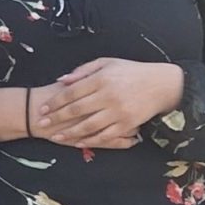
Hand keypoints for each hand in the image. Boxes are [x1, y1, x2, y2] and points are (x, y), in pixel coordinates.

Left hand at [38, 60, 183, 147]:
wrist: (162, 84)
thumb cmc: (132, 71)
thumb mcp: (108, 63)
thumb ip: (84, 70)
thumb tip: (62, 80)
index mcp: (102, 79)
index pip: (72, 92)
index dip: (56, 101)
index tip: (43, 108)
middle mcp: (109, 95)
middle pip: (76, 109)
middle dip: (56, 118)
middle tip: (41, 123)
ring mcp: (119, 111)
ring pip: (88, 125)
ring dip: (69, 132)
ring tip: (55, 136)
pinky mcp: (128, 124)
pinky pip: (105, 135)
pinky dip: (90, 140)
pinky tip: (78, 142)